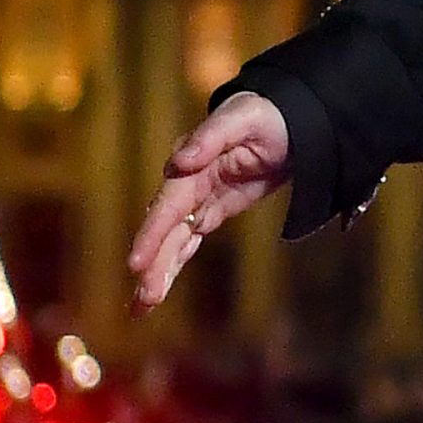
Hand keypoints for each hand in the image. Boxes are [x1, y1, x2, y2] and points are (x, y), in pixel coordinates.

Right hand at [127, 92, 291, 312]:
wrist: (286, 119)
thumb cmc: (264, 114)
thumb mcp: (243, 119)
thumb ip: (210, 137)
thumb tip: (181, 160)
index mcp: (191, 164)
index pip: (168, 205)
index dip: (151, 234)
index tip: (136, 263)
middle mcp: (187, 184)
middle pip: (166, 230)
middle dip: (154, 264)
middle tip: (143, 299)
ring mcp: (198, 199)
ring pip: (173, 242)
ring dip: (158, 272)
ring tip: (139, 308)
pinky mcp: (211, 210)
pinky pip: (188, 242)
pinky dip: (172, 265)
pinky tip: (155, 291)